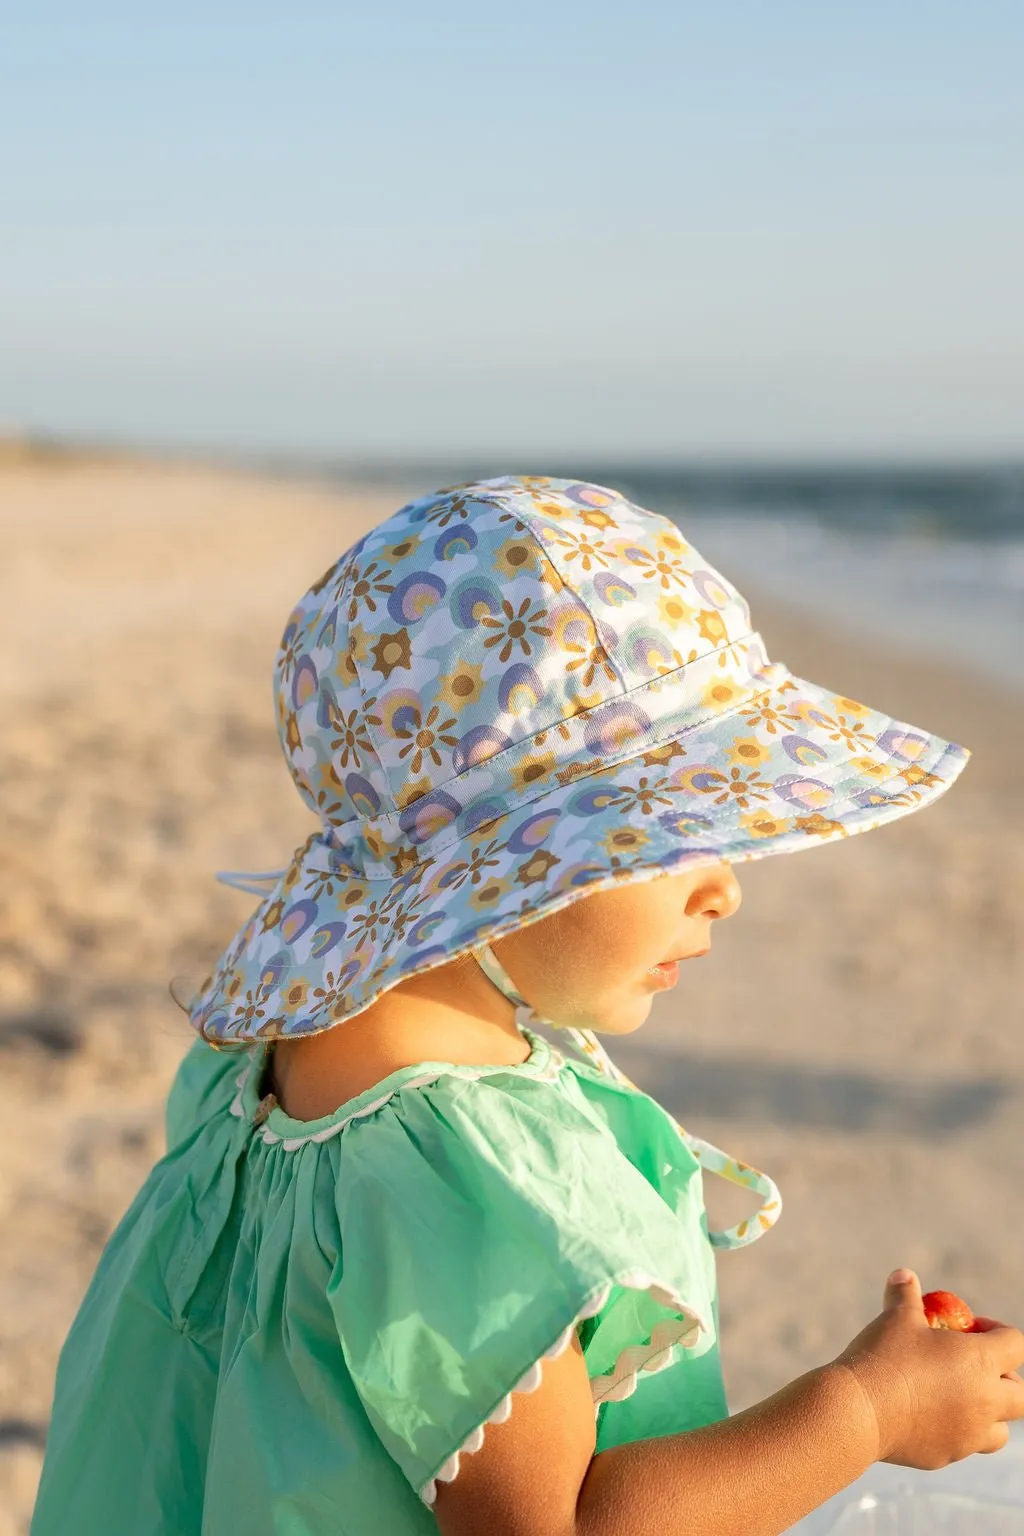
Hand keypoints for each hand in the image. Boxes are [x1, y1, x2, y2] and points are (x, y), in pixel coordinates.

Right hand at [830, 1268, 1023, 1469]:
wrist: (858, 1411)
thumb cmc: (883, 1356)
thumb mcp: (895, 1316)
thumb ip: (905, 1295)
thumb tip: (904, 1275)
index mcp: (980, 1362)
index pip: (1015, 1344)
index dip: (997, 1331)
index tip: (971, 1328)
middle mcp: (985, 1402)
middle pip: (1021, 1396)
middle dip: (1005, 1379)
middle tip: (976, 1368)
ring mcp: (968, 1435)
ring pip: (999, 1431)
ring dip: (988, 1414)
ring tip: (957, 1398)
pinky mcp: (946, 1456)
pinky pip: (962, 1446)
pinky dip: (954, 1432)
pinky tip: (924, 1416)